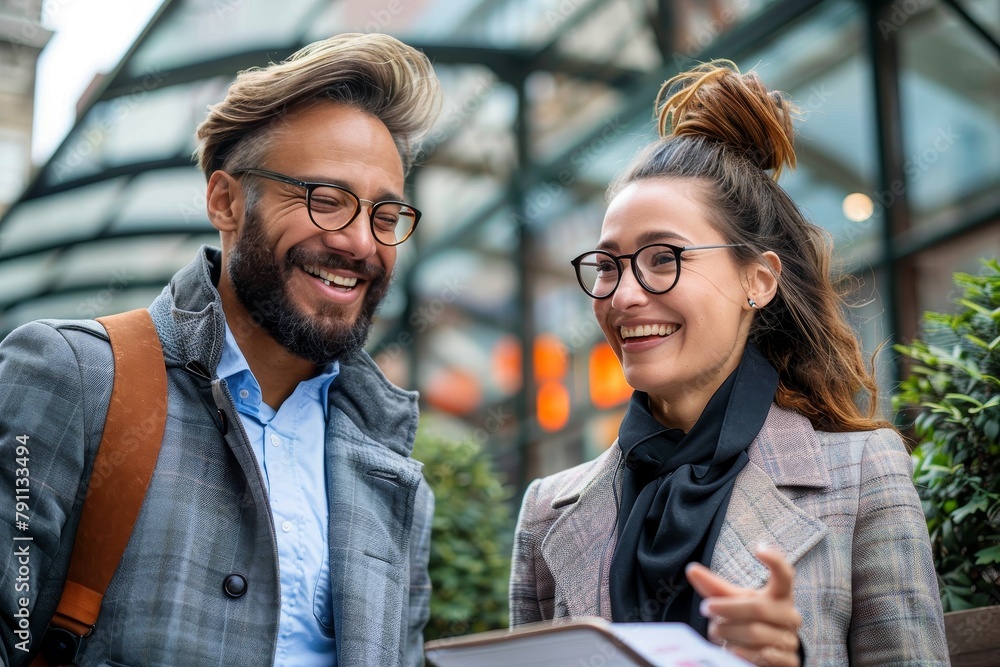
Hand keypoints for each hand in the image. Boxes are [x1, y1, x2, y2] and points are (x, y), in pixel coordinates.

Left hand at [685, 545, 801, 666]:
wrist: (767, 653)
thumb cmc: (750, 619)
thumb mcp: (734, 601)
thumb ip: (714, 588)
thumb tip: (691, 569)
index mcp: (780, 595)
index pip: (785, 575)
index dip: (776, 561)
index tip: (760, 548)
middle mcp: (790, 615)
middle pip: (758, 607)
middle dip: (727, 608)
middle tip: (706, 609)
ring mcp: (790, 639)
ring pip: (756, 633)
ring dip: (729, 633)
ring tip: (716, 632)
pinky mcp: (789, 661)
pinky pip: (763, 656)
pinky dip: (742, 652)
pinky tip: (730, 649)